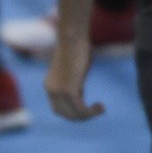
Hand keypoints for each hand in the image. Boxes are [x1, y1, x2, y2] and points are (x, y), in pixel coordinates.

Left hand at [44, 0, 104, 120]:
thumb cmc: (77, 47)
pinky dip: (90, 112)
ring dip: (88, 116)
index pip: (58, 107)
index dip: (72, 109)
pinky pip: (80, 109)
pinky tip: (100, 107)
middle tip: (97, 109)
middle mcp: (51, 90)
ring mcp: (58, 91)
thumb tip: (79, 96)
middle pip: (63, 114)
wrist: (72, 36)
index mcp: (50, 85)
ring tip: (101, 109)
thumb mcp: (75, 70)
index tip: (87, 102)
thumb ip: (75, 84)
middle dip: (80, 116)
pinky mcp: (68, 90)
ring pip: (72, 114)